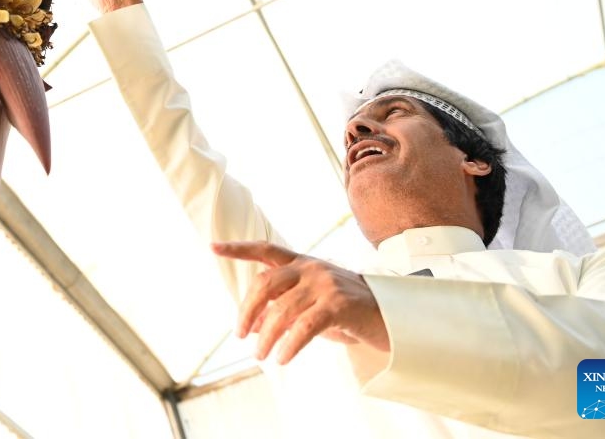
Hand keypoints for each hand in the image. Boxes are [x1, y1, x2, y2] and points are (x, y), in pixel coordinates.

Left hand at [212, 241, 388, 363]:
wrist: (392, 318)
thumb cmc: (346, 313)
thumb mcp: (310, 307)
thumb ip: (282, 310)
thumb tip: (252, 324)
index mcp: (302, 262)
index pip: (265, 249)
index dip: (238, 249)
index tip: (212, 247)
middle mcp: (311, 267)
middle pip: (266, 282)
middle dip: (247, 309)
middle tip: (239, 334)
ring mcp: (326, 283)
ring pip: (283, 310)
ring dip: (268, 337)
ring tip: (261, 356)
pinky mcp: (340, 304)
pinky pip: (305, 326)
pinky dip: (290, 344)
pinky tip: (283, 358)